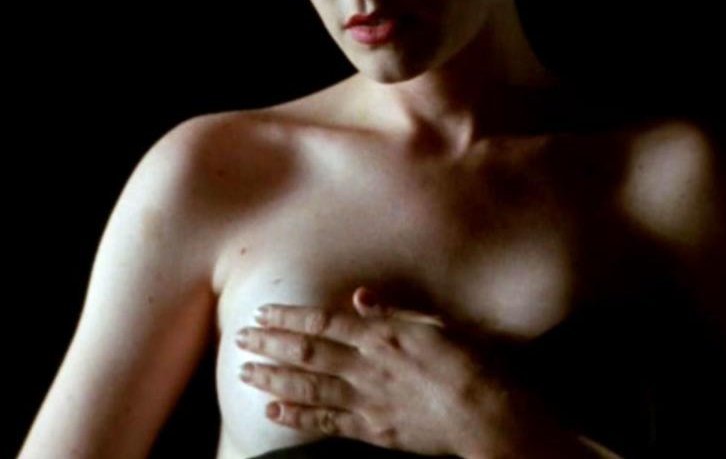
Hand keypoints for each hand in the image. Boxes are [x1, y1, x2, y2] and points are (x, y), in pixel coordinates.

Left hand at [234, 287, 528, 456]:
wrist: (485, 411)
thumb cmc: (467, 361)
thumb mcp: (433, 325)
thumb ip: (393, 312)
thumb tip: (359, 296)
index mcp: (381, 335)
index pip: (323, 323)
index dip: (289, 318)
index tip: (262, 312)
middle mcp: (367, 365)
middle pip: (307, 352)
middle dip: (270, 344)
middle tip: (240, 338)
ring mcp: (367, 399)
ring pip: (309, 386)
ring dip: (274, 377)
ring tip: (245, 372)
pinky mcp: (372, 428)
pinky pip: (327, 421)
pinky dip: (298, 415)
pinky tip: (273, 409)